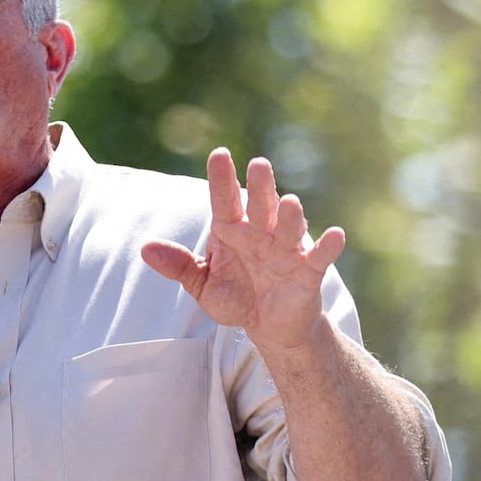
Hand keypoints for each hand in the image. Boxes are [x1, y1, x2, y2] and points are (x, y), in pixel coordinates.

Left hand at [141, 147, 344, 351]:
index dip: (222, 179)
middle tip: (258, 164)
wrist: (269, 325)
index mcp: (232, 231)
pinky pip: (318, 256)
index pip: (225, 200)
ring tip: (289, 202)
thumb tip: (144, 249)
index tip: (219, 155)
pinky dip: (327, 246)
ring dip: (289, 216)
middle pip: (260, 206)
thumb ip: (179, 266)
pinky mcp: (307, 271)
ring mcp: (286, 250)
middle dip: (261, 186)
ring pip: (287, 228)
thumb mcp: (203, 285)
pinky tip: (335, 235)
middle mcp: (261, 234)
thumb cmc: (236, 296)